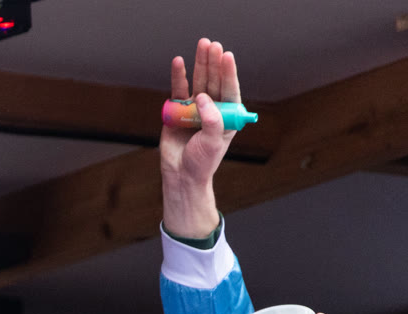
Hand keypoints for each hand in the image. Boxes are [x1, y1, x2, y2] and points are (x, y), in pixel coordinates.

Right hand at [160, 38, 241, 238]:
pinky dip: (178, 77)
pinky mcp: (177, 111)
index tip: (226, 56)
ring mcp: (194, 108)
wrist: (181, 175)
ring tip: (201, 45)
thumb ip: (211, 119)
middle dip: (213, 62)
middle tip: (211, 44)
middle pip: (213, 80)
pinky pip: (178, 90)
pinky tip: (178, 62)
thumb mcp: (213, 142)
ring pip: (197, 81)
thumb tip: (201, 97)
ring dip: (199, 64)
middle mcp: (212, 108)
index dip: (228, 73)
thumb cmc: (202, 162)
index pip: (230, 89)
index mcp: (227, 115)